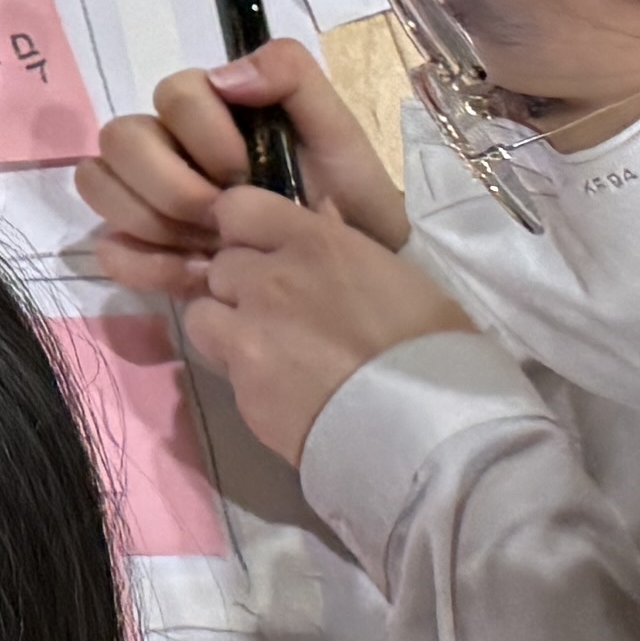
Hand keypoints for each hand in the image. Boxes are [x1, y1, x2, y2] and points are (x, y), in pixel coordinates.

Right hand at [72, 38, 413, 282]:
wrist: (354, 277)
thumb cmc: (348, 200)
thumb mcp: (336, 131)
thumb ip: (291, 76)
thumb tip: (223, 77)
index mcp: (211, 110)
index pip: (171, 94)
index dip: (204, 137)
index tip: (249, 172)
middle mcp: (169, 146)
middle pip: (120, 139)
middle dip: (171, 187)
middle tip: (222, 220)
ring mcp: (150, 197)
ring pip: (99, 184)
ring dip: (152, 222)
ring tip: (210, 254)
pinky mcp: (144, 248)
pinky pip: (107, 246)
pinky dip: (142, 263)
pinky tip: (191, 278)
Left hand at [146, 182, 467, 465]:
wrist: (433, 432)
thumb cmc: (437, 348)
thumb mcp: (398, 276)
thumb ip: (343, 242)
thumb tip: (319, 214)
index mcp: (316, 243)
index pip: (237, 208)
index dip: (243, 230)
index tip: (261, 249)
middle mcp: (270, 280)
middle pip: (221, 266)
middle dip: (240, 285)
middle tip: (276, 314)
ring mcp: (249, 335)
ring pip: (201, 314)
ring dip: (225, 327)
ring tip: (265, 353)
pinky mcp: (242, 390)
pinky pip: (224, 371)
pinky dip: (244, 379)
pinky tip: (282, 395)